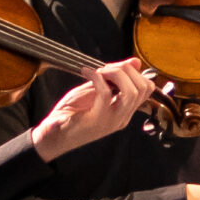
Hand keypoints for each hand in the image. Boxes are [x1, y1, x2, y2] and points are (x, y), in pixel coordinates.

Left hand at [29, 59, 154, 160]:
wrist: (52, 136)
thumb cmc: (71, 114)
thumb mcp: (95, 90)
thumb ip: (113, 78)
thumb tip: (135, 62)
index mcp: (124, 112)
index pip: (147, 89)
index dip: (134, 72)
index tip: (115, 68)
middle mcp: (122, 117)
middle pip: (142, 89)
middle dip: (126, 70)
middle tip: (106, 68)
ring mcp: (111, 121)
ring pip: (130, 92)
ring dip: (115, 74)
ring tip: (99, 71)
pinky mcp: (95, 120)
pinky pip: (104, 94)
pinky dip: (96, 77)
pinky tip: (86, 72)